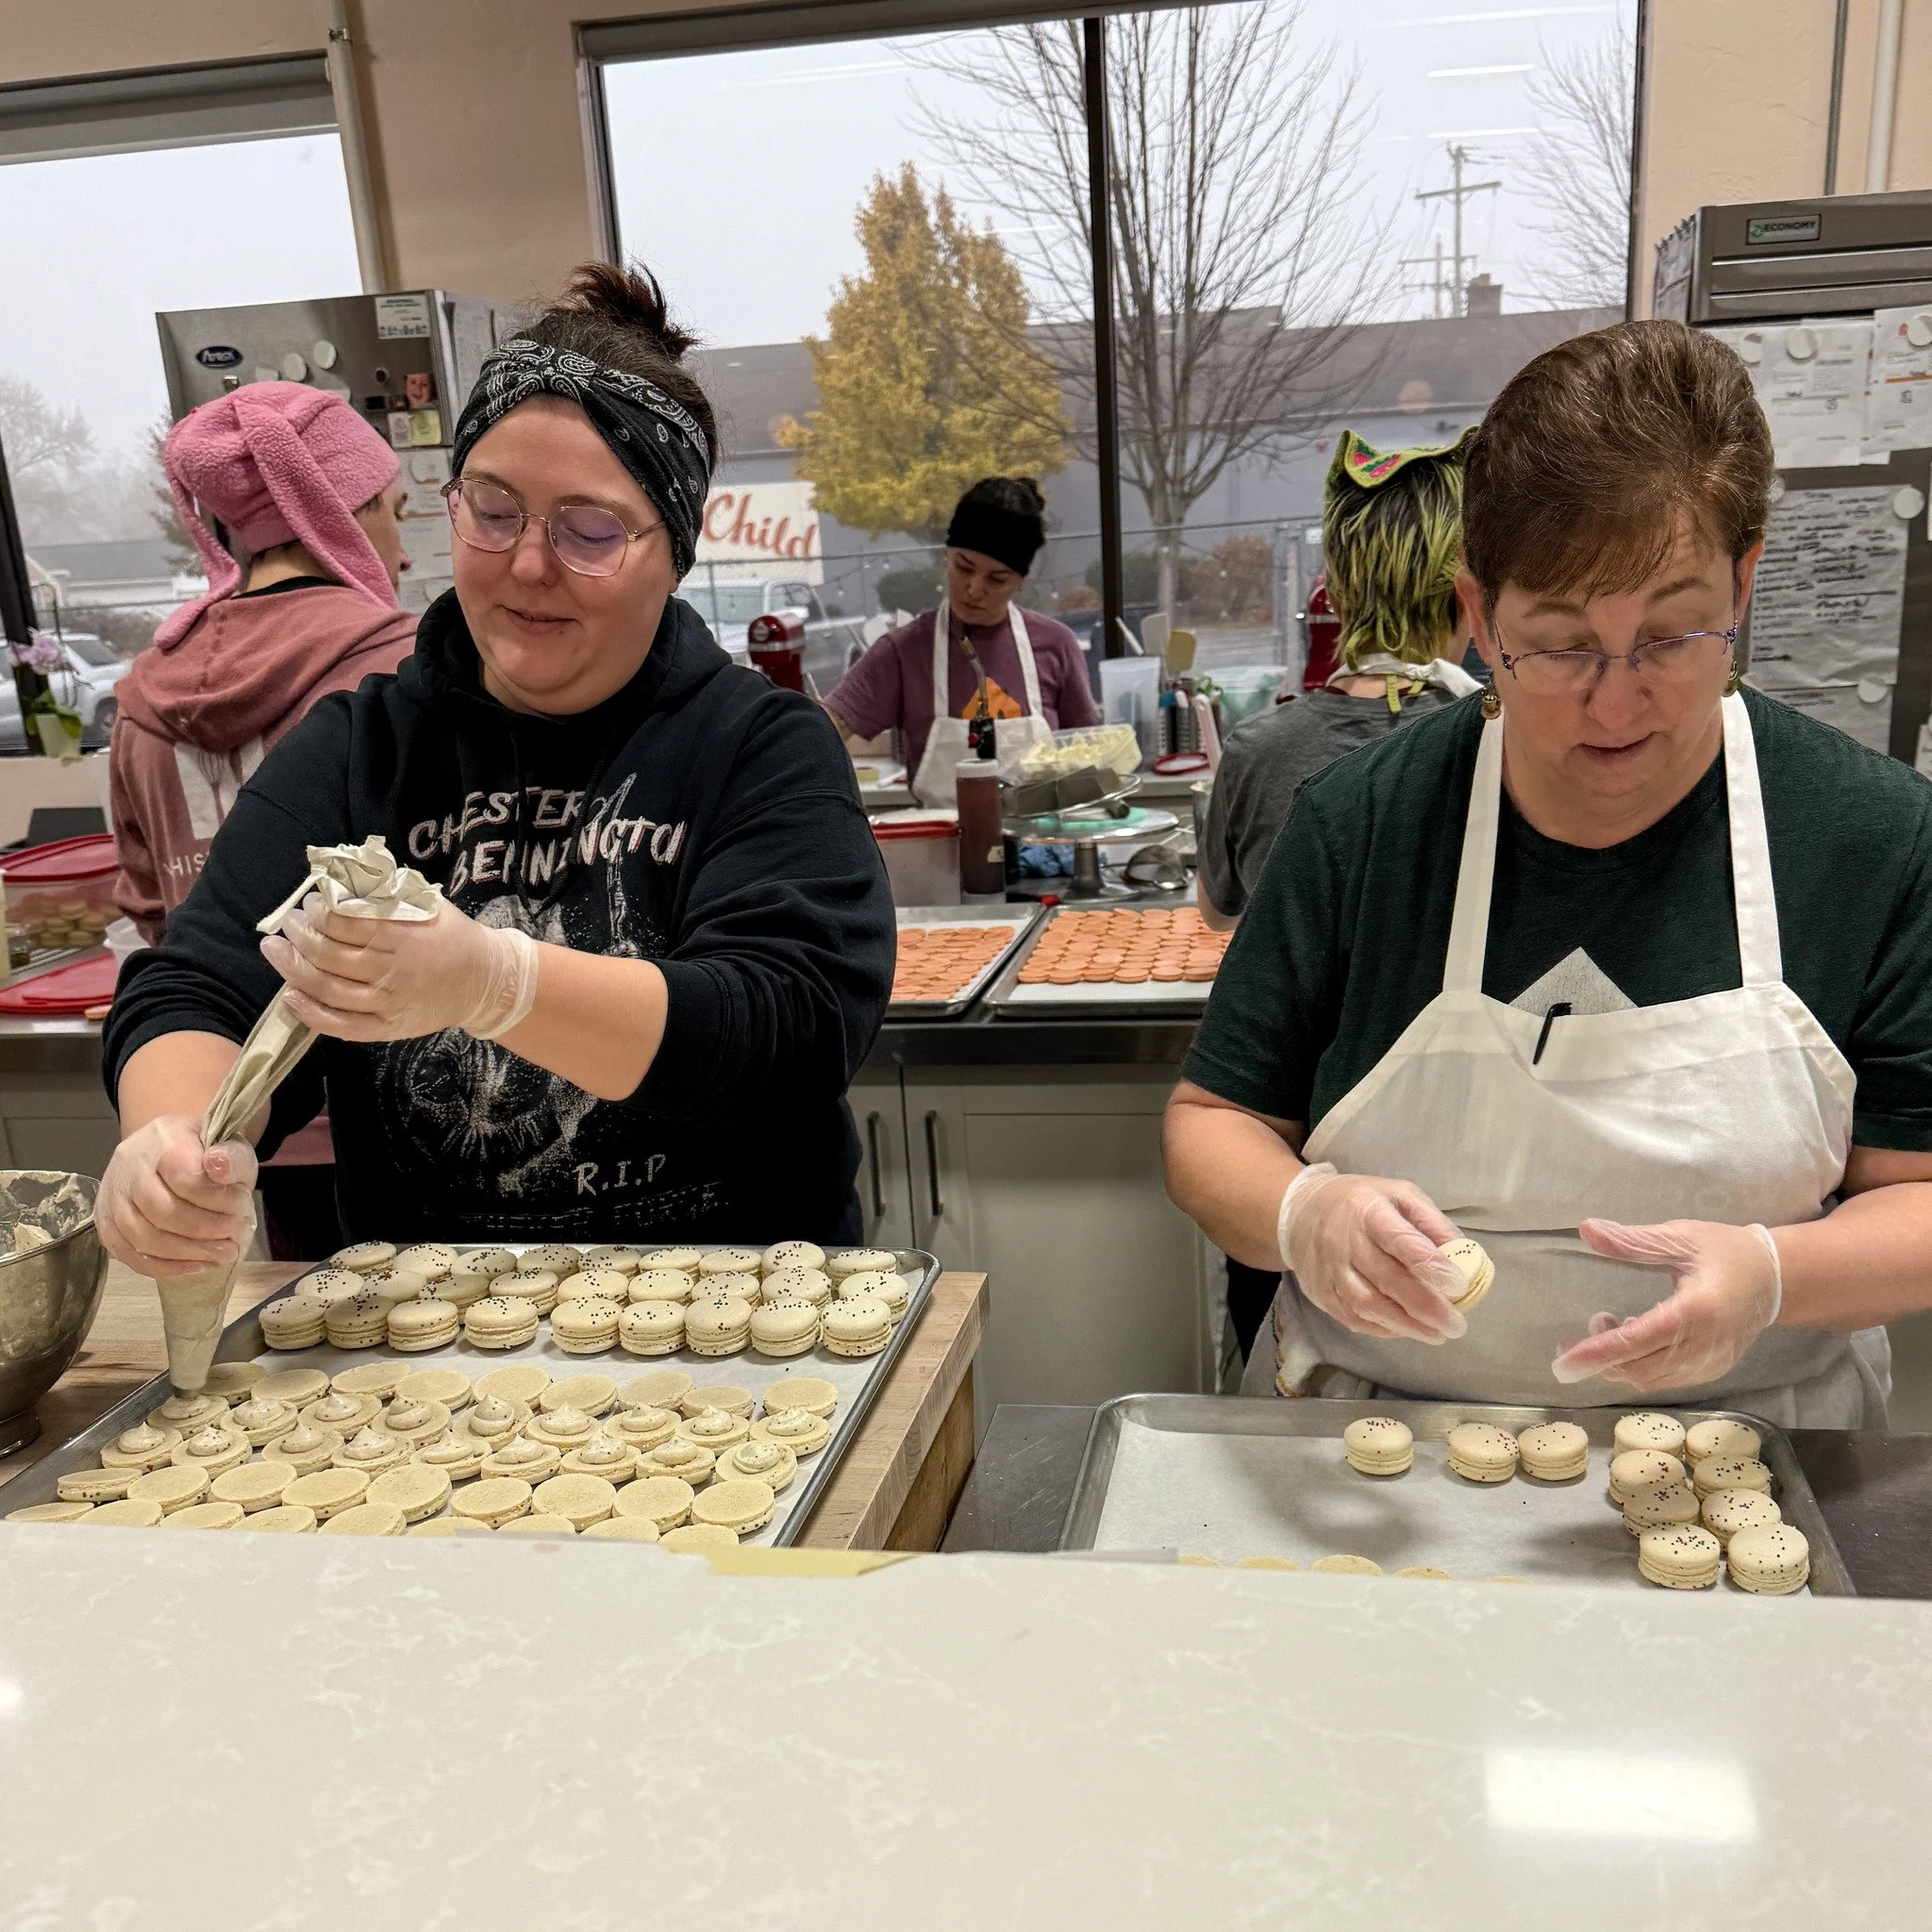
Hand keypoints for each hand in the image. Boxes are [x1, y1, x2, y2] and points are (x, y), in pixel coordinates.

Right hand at [97, 1115, 257, 1277]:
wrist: (169, 1150)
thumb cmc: (204, 1151)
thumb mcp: (230, 1145)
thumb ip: (232, 1157)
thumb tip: (219, 1166)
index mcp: (163, 1139)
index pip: (186, 1179)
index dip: (218, 1201)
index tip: (242, 1207)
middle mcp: (129, 1165)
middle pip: (162, 1212)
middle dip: (205, 1231)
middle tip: (235, 1239)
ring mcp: (112, 1195)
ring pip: (143, 1237)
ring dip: (187, 1253)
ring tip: (221, 1254)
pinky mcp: (106, 1222)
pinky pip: (129, 1254)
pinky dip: (165, 1266)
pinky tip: (195, 1265)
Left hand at [260, 893, 537, 1043]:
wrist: (484, 981)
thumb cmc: (451, 935)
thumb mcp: (428, 903)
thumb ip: (387, 891)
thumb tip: (341, 875)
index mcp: (403, 936)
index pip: (345, 922)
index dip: (319, 911)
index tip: (312, 903)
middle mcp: (393, 971)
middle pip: (329, 955)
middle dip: (299, 936)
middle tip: (289, 923)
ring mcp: (388, 1003)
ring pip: (327, 989)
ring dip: (292, 968)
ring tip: (275, 950)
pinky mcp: (386, 1028)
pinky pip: (341, 1025)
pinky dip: (310, 1013)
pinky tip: (290, 996)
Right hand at [1277, 1163, 1468, 1343]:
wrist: (1300, 1212)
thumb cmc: (1361, 1203)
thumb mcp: (1399, 1195)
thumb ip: (1432, 1222)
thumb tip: (1463, 1255)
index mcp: (1369, 1211)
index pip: (1401, 1241)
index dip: (1431, 1265)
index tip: (1459, 1285)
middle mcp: (1346, 1241)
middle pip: (1387, 1279)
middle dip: (1425, 1307)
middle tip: (1457, 1325)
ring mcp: (1330, 1270)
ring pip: (1367, 1305)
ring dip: (1406, 1325)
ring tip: (1437, 1335)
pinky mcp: (1321, 1292)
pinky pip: (1353, 1317)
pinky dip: (1382, 1328)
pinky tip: (1405, 1330)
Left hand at [1550, 1218, 1781, 1391]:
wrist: (1776, 1278)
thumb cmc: (1724, 1251)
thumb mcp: (1678, 1238)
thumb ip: (1632, 1241)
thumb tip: (1587, 1229)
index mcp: (1697, 1310)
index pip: (1638, 1339)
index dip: (1598, 1351)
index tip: (1563, 1358)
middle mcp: (1705, 1345)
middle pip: (1640, 1367)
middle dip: (1600, 1359)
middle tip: (1574, 1336)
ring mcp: (1712, 1363)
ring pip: (1651, 1379)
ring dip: (1619, 1362)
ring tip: (1604, 1325)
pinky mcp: (1714, 1370)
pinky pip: (1668, 1379)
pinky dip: (1641, 1367)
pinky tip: (1632, 1338)